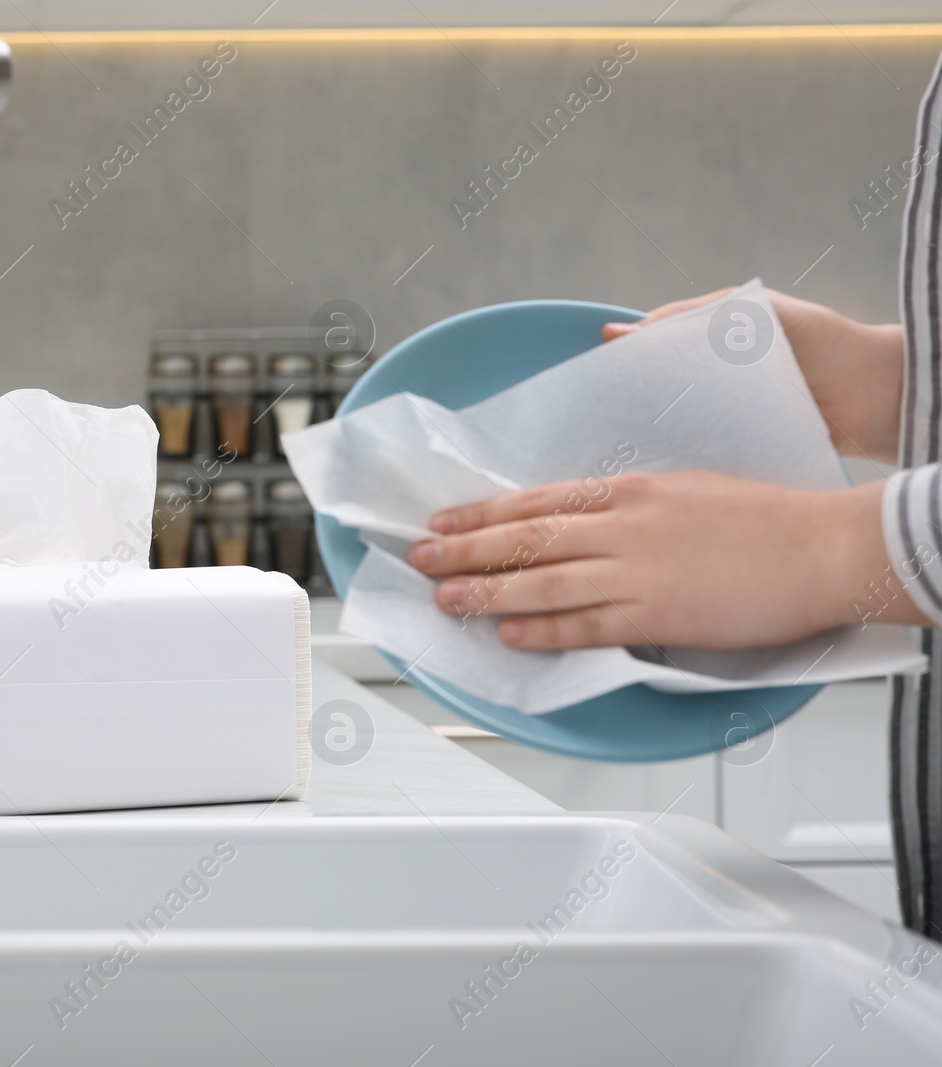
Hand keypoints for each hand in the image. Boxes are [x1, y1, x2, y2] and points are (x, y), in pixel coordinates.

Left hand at [406, 470, 923, 649]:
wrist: (822, 546)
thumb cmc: (765, 517)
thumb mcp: (684, 487)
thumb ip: (629, 503)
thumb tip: (586, 515)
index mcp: (629, 491)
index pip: (536, 500)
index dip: (481, 512)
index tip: (443, 519)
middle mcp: (623, 526)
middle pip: (524, 537)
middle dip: (464, 549)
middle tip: (418, 557)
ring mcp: (637, 572)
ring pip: (542, 581)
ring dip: (486, 591)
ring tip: (445, 600)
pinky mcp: (658, 615)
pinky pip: (586, 626)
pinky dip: (543, 630)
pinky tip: (508, 633)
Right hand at [604, 288, 903, 463]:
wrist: (879, 396)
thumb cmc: (823, 343)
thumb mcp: (754, 314)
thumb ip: (690, 317)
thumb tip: (619, 332)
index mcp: (710, 349)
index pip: (651, 358)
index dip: (621, 367)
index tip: (592, 381)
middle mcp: (712, 387)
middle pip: (656, 396)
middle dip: (628, 407)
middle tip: (597, 421)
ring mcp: (725, 421)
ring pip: (673, 428)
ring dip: (651, 437)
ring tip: (620, 447)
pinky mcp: (740, 452)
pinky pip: (701, 454)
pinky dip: (683, 459)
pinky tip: (659, 466)